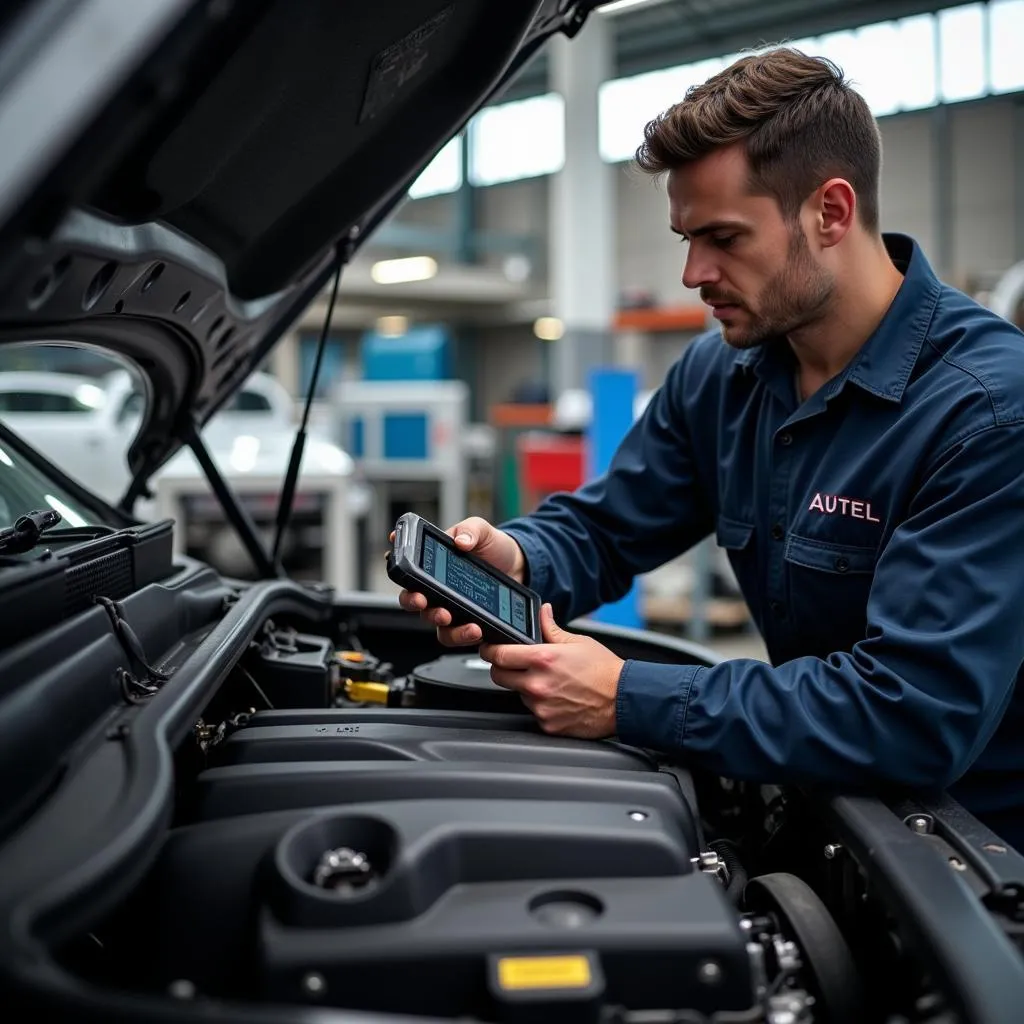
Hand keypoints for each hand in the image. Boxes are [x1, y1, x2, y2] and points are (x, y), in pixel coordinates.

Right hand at [392, 516, 525, 645]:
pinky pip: (457, 634)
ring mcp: (450, 607)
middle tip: (423, 599)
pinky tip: (475, 628)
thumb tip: (461, 541)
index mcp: (434, 563)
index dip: (395, 566)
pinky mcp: (466, 622)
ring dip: (437, 621)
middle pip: (412, 600)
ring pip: (432, 622)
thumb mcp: (482, 531)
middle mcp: (436, 588)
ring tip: (451, 617)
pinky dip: (462, 635)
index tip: (393, 563)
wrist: (519, 565)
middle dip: (413, 601)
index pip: (407, 566)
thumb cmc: (494, 546)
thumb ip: (470, 530)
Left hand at [479, 604, 622, 738]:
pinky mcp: (548, 724)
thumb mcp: (578, 642)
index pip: (498, 654)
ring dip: (525, 687)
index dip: (490, 650)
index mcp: (543, 658)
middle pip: (499, 676)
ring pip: (518, 694)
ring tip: (551, 682)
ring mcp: (541, 707)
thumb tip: (542, 612)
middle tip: (514, 665)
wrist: (624, 699)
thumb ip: (551, 628)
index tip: (489, 648)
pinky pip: (534, 712)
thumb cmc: (605, 670)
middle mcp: (538, 684)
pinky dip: (541, 706)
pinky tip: (559, 698)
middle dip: (502, 668)